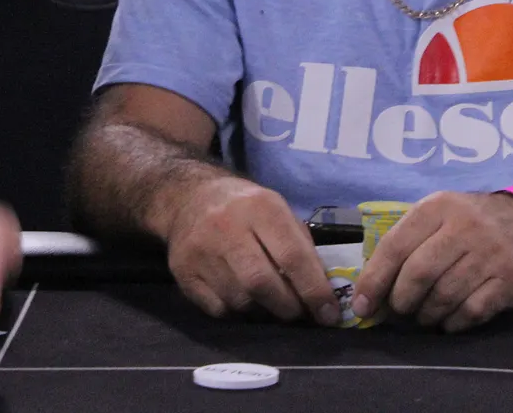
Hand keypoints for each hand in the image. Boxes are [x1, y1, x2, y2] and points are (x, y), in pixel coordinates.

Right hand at [164, 175, 338, 325]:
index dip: (313, 290)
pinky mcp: (183, 272)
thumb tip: (323, 293)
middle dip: (288, 307)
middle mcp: (228, 227)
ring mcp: (201, 251)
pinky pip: (218, 309)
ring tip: (272, 305)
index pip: (292, 256)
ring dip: (263, 311)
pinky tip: (244, 300)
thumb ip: (301, 246)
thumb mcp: (278, 211)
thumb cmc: (246, 208)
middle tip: (299, 314)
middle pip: (262, 283)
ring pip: (240, 300)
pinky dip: (238, 312)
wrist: (190, 197)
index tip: (328, 314)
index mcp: (261, 207)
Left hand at [352, 190, 512, 332]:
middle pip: (418, 274)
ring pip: (443, 297)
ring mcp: (489, 254)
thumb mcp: (438, 215)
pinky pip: (470, 312)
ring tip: (425, 314)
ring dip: (426, 315)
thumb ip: (406, 244)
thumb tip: (368, 291)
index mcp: (438, 208)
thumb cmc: (471, 223)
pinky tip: (449, 319)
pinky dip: (452, 323)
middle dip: (401, 301)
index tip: (362, 306)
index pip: (396, 246)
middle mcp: (464, 227)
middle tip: (400, 309)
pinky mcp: (509, 280)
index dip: (374, 280)